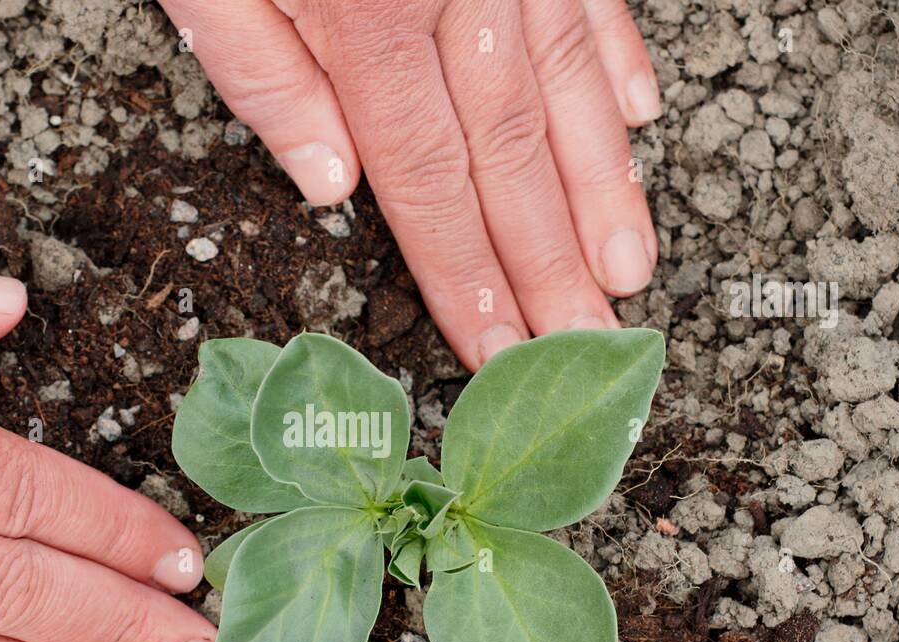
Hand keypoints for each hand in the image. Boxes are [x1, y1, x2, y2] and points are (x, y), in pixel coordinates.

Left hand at [161, 0, 659, 368]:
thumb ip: (261, 71)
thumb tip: (331, 185)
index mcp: (369, 15)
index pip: (428, 184)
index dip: (468, 278)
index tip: (498, 350)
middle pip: (512, 156)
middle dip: (551, 265)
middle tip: (587, 349)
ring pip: (569, 88)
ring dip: (602, 188)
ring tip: (629, 272)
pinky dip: (616, 61)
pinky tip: (636, 120)